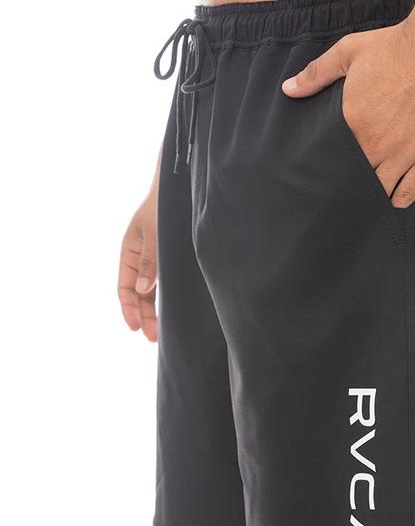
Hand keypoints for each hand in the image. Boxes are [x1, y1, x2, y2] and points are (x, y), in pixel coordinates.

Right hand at [118, 188, 157, 341]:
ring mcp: (155, 259)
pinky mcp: (170, 258)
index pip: (125, 288)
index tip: (136, 327)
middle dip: (144, 316)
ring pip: (151, 291)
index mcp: (129, 252)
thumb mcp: (154, 233)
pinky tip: (172, 309)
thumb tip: (144, 290)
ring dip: (154, 310)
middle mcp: (141, 259)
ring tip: (161, 330)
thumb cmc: (162, 206)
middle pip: (138, 294)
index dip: (129, 309)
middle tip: (153, 337)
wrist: (177, 188)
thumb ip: (150, 261)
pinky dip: (166, 296)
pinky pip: (164, 282)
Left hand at [282, 20, 414, 207]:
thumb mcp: (349, 52)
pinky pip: (408, 194)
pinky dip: (397, 200)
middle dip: (349, 185)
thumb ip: (317, 73)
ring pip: (379, 192)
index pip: (332, 160)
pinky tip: (392, 197)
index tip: (329, 172)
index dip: (330, 169)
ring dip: (372, 196)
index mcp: (352, 123)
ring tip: (367, 197)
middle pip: (354, 180)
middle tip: (345, 190)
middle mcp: (375, 145)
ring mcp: (403, 155)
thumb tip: (288, 89)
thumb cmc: (395, 47)